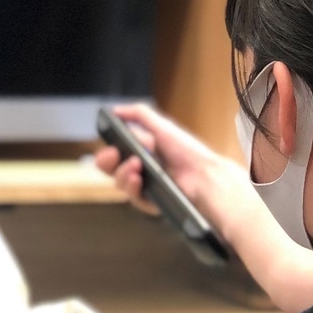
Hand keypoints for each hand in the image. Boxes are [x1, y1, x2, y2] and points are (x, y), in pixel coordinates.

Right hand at [93, 103, 237, 223]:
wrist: (204, 174)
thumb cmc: (188, 151)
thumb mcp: (162, 126)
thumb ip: (139, 115)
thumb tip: (114, 110)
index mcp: (143, 151)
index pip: (116, 154)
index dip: (108, 153)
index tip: (109, 148)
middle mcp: (143, 169)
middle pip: (113, 170)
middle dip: (107, 163)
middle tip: (113, 157)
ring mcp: (147, 187)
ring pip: (121, 184)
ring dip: (123, 174)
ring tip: (135, 167)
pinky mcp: (153, 202)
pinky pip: (135, 200)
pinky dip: (133, 190)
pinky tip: (138, 181)